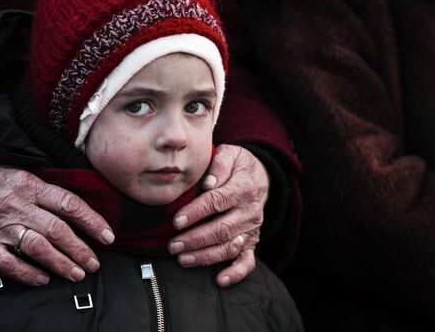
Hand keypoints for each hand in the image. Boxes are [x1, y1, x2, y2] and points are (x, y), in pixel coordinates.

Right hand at [0, 161, 114, 285]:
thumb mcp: (20, 172)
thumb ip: (46, 190)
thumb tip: (76, 209)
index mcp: (30, 185)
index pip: (69, 204)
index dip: (92, 221)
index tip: (107, 236)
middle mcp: (17, 206)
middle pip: (58, 231)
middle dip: (81, 250)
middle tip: (94, 263)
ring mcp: (1, 227)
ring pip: (38, 249)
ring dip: (61, 264)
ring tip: (77, 273)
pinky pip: (9, 264)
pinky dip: (27, 274)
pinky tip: (43, 279)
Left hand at [168, 144, 267, 286]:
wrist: (261, 177)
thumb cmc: (237, 165)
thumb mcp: (230, 154)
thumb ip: (218, 165)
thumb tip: (208, 183)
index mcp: (243, 188)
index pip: (217, 202)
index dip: (196, 212)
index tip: (176, 221)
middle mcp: (250, 211)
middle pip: (221, 229)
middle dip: (195, 239)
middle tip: (173, 245)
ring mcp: (252, 229)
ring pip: (229, 247)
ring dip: (205, 256)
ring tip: (183, 259)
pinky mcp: (252, 242)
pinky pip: (248, 261)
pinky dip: (236, 273)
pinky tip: (220, 280)